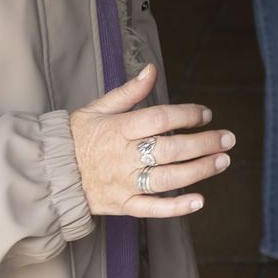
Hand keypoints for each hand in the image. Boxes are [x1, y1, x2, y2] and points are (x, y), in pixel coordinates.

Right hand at [71, 64, 234, 217]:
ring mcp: (123, 183)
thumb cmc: (77, 137)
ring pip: (166, 179)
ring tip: (222, 161)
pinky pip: (152, 208)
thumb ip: (128, 91)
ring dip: (198, 170)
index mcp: (118, 129)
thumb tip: (151, 69)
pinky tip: (199, 201)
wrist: (50, 174)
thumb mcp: (98, 108)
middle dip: (203, 144)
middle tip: (228, 139)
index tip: (205, 114)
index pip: (158, 119)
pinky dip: (176, 207)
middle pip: (169, 150)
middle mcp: (122, 156)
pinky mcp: (122, 205)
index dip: (185, 115)